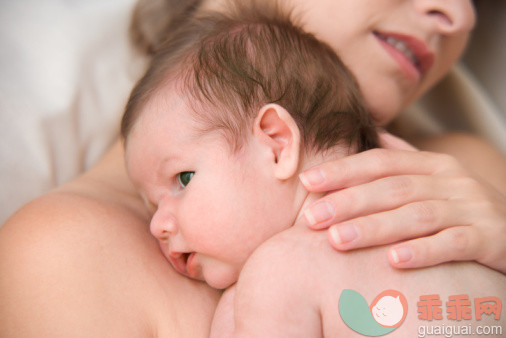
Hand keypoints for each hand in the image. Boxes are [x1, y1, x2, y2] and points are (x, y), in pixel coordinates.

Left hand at [299, 131, 505, 273]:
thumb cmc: (463, 207)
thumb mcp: (437, 179)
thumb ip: (404, 160)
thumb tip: (373, 133)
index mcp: (432, 164)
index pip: (380, 161)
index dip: (343, 170)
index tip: (307, 181)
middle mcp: (451, 180)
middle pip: (392, 188)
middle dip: (348, 202)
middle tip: (312, 218)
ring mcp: (472, 207)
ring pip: (416, 215)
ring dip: (374, 228)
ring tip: (338, 240)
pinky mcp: (491, 237)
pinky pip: (454, 243)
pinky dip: (423, 251)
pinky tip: (394, 261)